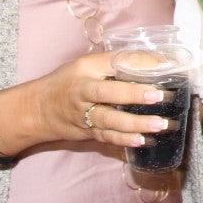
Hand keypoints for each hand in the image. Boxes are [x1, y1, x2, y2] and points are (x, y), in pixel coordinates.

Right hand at [31, 51, 170, 150]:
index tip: (166, 66)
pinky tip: (143, 141)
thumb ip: (116, 63)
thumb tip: (158, 62)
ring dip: (136, 123)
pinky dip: (125, 140)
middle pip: (108, 92)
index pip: (115, 61)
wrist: (36, 108)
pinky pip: (106, 137)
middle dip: (135, 94)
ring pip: (109, 119)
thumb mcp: (88, 65)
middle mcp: (83, 89)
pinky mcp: (86, 131)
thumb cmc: (69, 81)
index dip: (140, 63)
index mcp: (86, 67)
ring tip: (161, 124)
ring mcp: (83, 113)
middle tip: (160, 96)